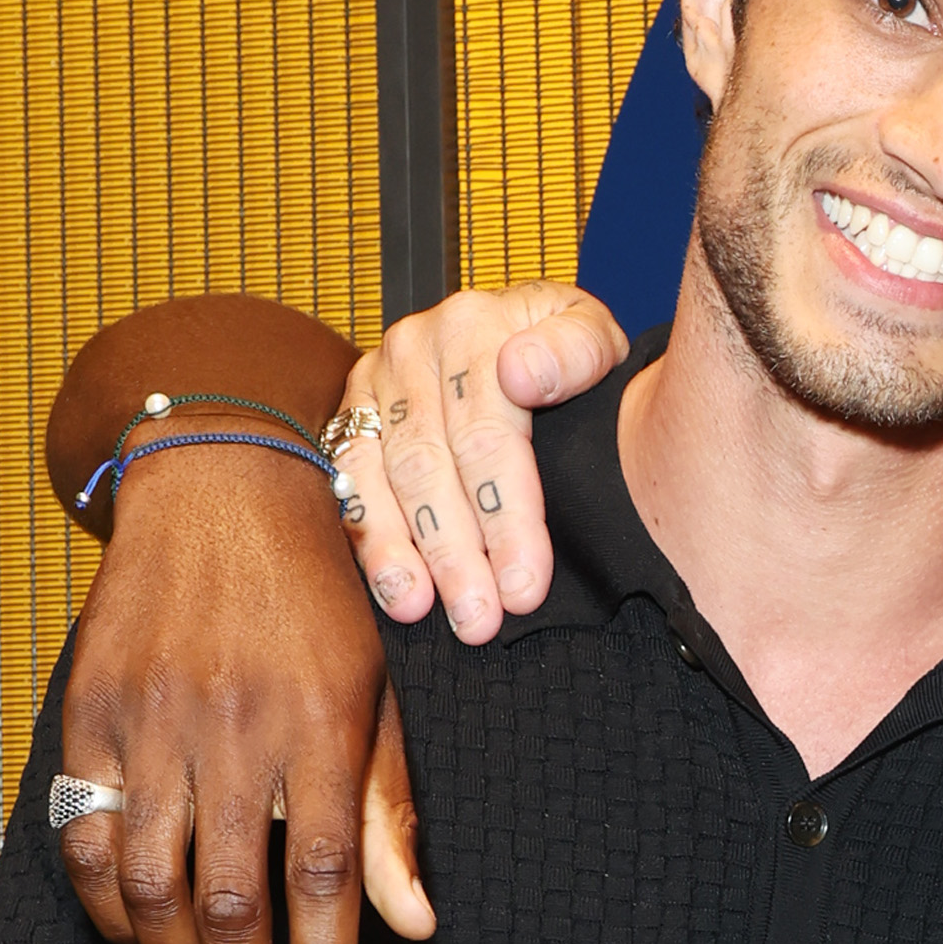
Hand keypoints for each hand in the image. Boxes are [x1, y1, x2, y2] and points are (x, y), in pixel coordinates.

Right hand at [55, 428, 431, 943]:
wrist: (217, 488)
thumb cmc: (317, 603)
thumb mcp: (378, 697)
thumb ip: (388, 817)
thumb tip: (414, 927)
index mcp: (318, 729)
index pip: (322, 881)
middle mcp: (230, 732)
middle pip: (228, 902)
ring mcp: (148, 724)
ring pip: (147, 886)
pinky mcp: (85, 716)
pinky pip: (85, 841)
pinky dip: (108, 910)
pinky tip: (141, 940)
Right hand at [353, 283, 631, 638]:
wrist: (524, 327)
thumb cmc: (565, 347)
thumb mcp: (594, 333)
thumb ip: (578, 350)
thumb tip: (524, 373)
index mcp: (475, 328)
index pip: (487, 436)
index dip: (507, 516)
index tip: (524, 583)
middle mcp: (415, 349)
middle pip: (430, 464)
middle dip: (455, 552)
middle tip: (479, 617)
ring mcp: (377, 380)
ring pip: (382, 476)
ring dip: (401, 552)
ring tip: (421, 610)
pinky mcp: (353, 412)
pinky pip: (349, 479)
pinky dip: (368, 537)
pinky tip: (393, 585)